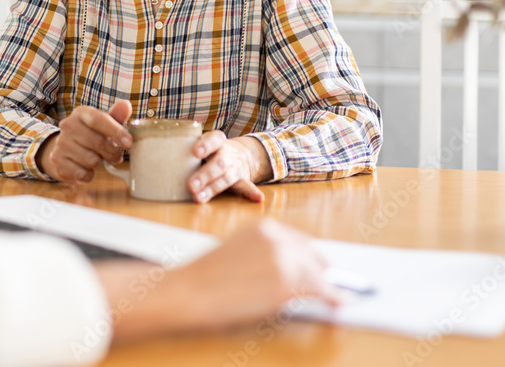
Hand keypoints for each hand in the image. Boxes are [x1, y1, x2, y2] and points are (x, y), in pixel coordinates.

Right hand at [36, 101, 132, 183]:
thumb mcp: (104, 124)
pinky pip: (82, 173)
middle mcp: (68, 126)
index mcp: (81, 113)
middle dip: (112, 153)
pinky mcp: (58, 161)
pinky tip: (87, 168)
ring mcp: (61, 143)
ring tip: (98, 159)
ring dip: (99, 163)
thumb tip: (126, 105)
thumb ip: (116, 116)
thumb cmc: (91, 134)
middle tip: (116, 156)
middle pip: (97, 142)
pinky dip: (89, 175)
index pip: (98, 119)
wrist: (65, 148)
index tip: (128, 143)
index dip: (115, 131)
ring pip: (91, 160)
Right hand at [95, 219, 342, 341]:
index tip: (320, 268)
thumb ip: (262, 255)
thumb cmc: (203, 278)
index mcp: (264, 227)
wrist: (189, 291)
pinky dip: (335, 297)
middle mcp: (278, 238)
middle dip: (323, 271)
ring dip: (328, 286)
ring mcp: (285, 259)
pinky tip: (340, 303)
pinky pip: (324, 291)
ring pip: (321, 274)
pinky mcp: (289, 284)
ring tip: (335, 297)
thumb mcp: (236, 252)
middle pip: (314, 255)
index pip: (300, 242)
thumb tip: (285, 271)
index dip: (311, 258)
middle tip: (332, 285)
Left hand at [187, 130, 269, 202]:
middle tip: (190, 185)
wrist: (239, 153)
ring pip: (226, 177)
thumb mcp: (201, 144)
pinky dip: (251, 192)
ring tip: (199, 198)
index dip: (205, 145)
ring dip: (213, 188)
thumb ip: (182, 148)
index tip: (195, 152)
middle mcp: (227, 153)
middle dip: (205, 175)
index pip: (213, 139)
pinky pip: (245, 186)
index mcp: (217, 141)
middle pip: (218, 162)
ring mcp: (235, 167)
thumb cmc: (209, 150)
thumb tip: (146, 149)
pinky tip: (258, 198)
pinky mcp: (240, 179)